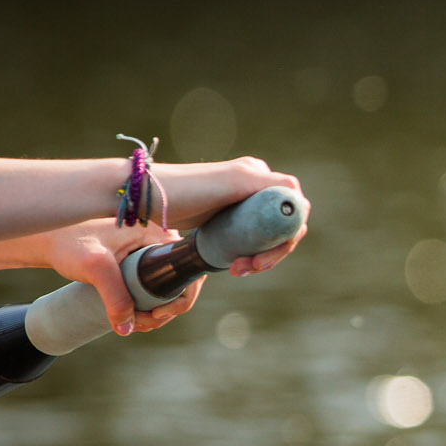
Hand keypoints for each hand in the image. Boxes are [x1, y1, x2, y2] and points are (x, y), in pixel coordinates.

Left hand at [36, 220, 201, 334]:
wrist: (48, 240)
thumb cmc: (70, 244)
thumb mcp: (95, 268)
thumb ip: (114, 297)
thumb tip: (127, 328)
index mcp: (159, 235)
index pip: (189, 271)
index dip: (182, 297)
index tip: (157, 313)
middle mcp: (159, 243)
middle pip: (182, 284)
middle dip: (168, 310)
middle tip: (142, 322)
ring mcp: (150, 254)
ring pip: (169, 290)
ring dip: (159, 312)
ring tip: (134, 323)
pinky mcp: (139, 264)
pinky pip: (157, 289)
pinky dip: (150, 307)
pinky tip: (135, 317)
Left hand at [154, 157, 308, 274]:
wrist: (146, 197)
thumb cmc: (187, 189)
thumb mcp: (234, 181)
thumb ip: (269, 184)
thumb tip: (299, 199)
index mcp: (261, 176)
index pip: (295, 208)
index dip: (289, 236)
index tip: (266, 255)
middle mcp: (255, 187)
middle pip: (283, 226)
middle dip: (272, 251)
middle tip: (250, 267)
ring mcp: (242, 204)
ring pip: (268, 237)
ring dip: (259, 257)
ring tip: (236, 270)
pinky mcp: (228, 219)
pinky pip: (251, 239)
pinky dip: (247, 254)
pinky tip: (232, 264)